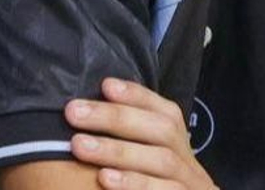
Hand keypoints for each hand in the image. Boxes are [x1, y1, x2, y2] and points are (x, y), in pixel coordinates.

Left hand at [63, 78, 216, 189]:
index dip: (137, 96)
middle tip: (74, 112)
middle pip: (163, 129)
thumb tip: (86, 115)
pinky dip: (134, 183)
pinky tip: (104, 179)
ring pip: (162, 160)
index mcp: (180, 146)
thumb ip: (128, 142)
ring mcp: (191, 185)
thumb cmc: (152, 188)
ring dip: (119, 150)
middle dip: (117, 117)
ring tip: (79, 145)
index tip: (105, 85)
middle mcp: (189, 162)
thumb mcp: (147, 164)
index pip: (166, 112)